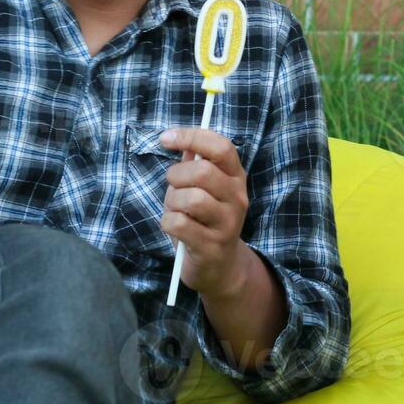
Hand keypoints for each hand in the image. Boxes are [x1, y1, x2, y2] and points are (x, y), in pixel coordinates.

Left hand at [158, 127, 251, 300]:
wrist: (221, 266)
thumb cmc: (205, 219)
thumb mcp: (206, 189)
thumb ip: (194, 164)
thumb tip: (177, 139)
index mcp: (236, 177)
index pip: (221, 147)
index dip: (192, 137)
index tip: (166, 138)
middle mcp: (237, 198)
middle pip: (203, 172)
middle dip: (176, 175)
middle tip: (172, 184)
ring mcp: (227, 223)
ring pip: (191, 198)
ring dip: (172, 201)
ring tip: (175, 208)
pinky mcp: (211, 246)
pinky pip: (179, 224)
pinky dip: (167, 222)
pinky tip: (174, 227)